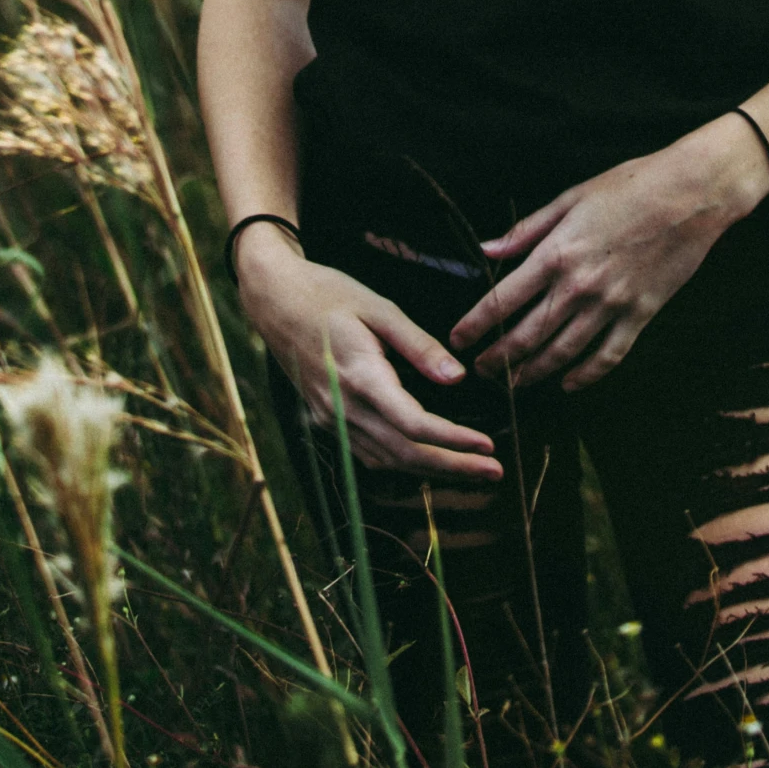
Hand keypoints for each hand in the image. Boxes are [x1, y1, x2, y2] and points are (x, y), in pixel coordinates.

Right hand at [234, 225, 500, 481]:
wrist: (274, 300)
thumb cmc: (329, 294)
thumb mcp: (379, 308)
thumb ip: (419, 345)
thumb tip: (457, 378)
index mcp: (359, 376)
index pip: (413, 424)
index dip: (453, 441)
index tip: (486, 446)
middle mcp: (342, 407)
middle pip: (404, 452)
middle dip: (452, 467)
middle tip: (494, 473)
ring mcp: (329, 419)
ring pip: (386, 460)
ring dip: (430, 471)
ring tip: (471, 471)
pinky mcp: (324, 420)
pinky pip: (367, 454)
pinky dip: (400, 463)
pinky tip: (427, 462)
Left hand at [448, 115, 768, 392]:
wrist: (690, 193)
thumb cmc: (630, 185)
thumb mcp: (571, 197)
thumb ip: (528, 230)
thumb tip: (487, 249)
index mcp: (557, 252)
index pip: (504, 299)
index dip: (476, 324)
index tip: (458, 339)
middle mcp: (580, 285)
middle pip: (528, 335)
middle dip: (498, 358)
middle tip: (480, 370)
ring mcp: (612, 304)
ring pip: (563, 353)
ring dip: (533, 373)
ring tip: (514, 383)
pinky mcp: (641, 314)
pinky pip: (608, 356)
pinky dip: (585, 376)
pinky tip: (568, 383)